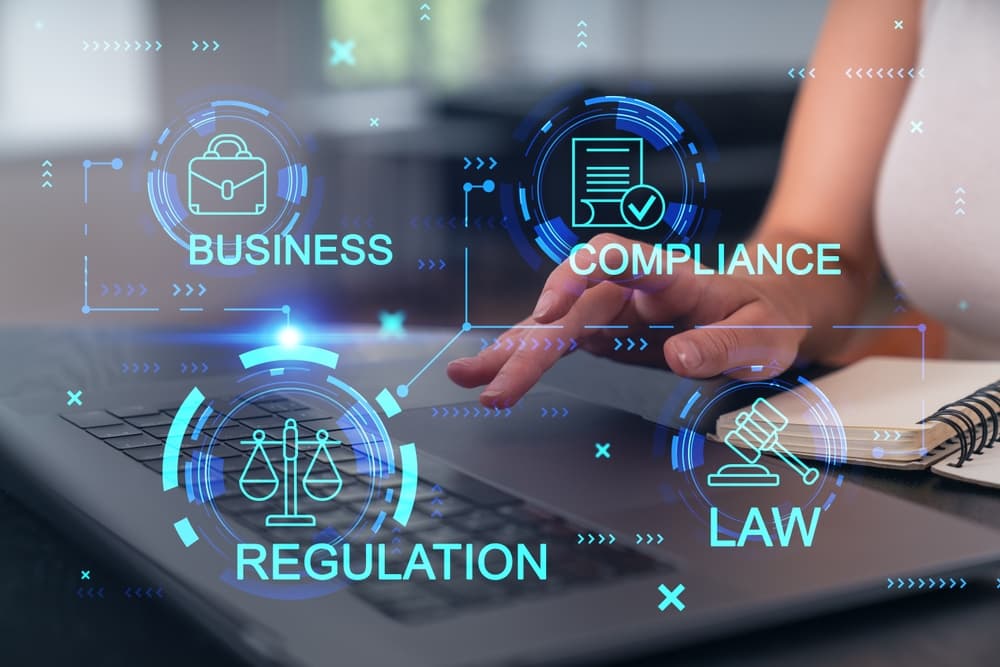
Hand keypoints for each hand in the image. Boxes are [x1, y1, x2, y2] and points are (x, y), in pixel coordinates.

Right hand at [447, 233, 808, 406]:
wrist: (769, 307)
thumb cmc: (768, 317)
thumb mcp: (766, 336)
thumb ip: (723, 345)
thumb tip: (677, 358)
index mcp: (673, 276)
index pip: (617, 257)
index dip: (577, 275)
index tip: (552, 311)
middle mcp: (633, 287)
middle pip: (572, 305)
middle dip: (530, 343)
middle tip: (496, 381)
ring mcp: (615, 309)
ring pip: (554, 323)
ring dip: (511, 348)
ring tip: (468, 375)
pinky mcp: (606, 332)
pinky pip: (559, 342)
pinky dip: (526, 357)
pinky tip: (494, 371)